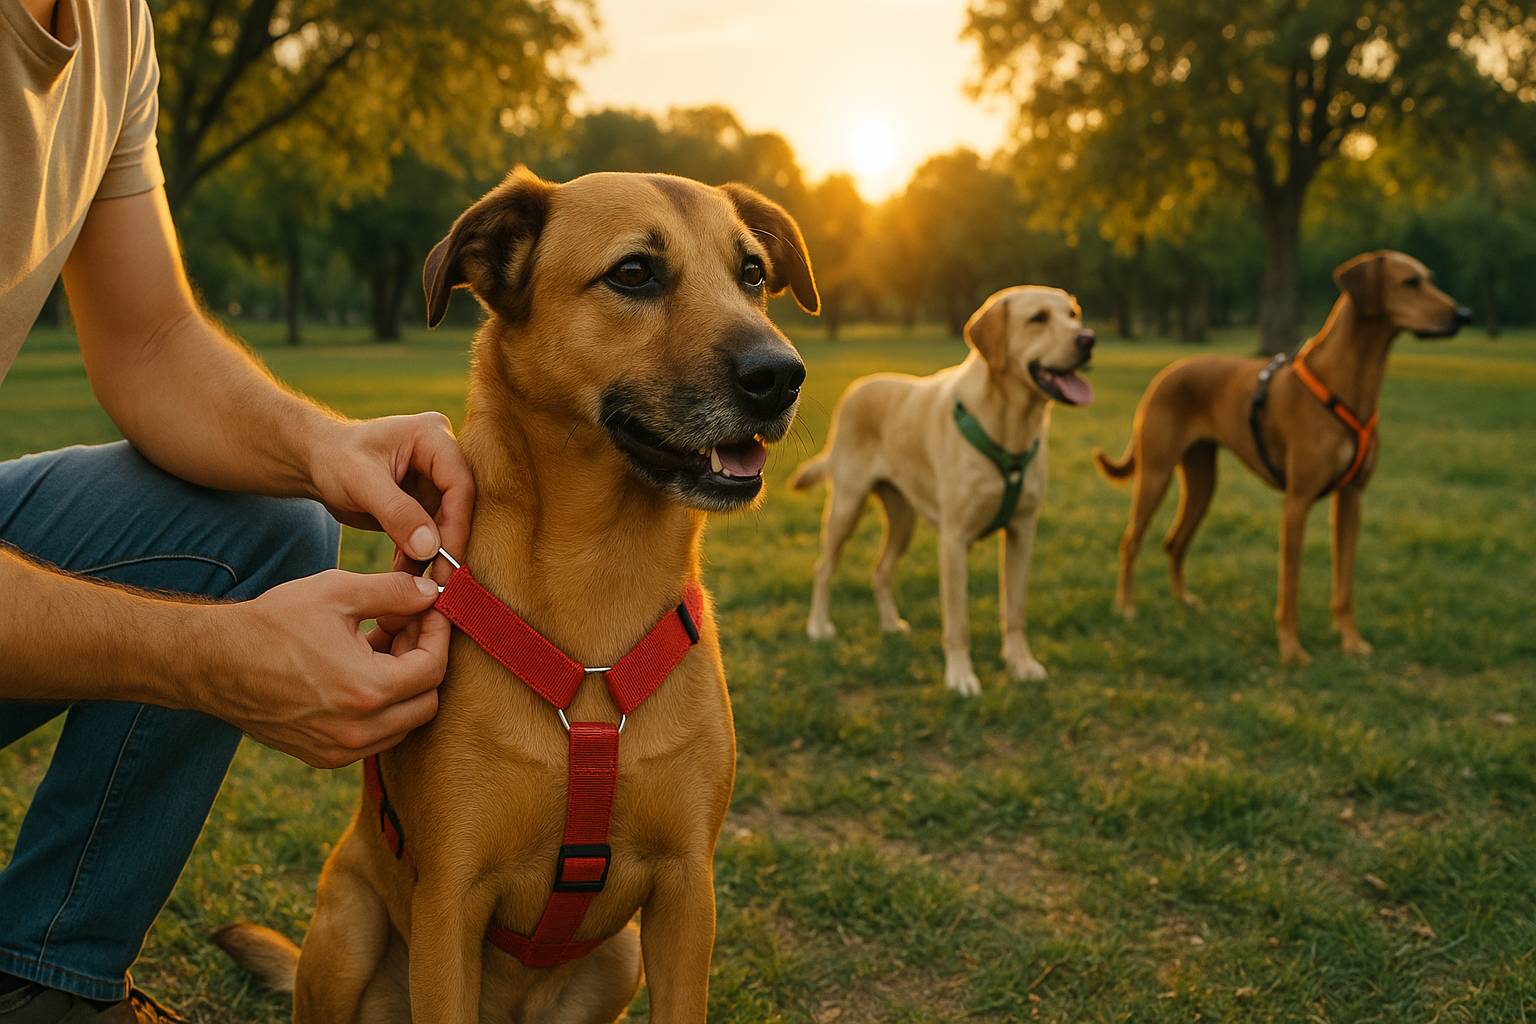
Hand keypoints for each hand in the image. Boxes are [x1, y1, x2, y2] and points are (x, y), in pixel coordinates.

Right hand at [215, 570, 449, 767]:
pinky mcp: (323, 756)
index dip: (438, 634)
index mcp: (367, 692)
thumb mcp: (337, 593)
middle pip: (427, 701)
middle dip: (425, 661)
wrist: (213, 662)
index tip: (430, 610)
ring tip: (381, 644)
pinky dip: (381, 707)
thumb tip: (433, 595)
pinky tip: (360, 669)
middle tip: (406, 626)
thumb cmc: (273, 623)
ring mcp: (340, 750)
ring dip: (404, 686)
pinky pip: (375, 737)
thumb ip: (394, 592)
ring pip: (403, 723)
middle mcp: (357, 731)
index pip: (433, 669)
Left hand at [309, 413, 474, 572]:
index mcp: (433, 436)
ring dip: (430, 555)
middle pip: (458, 506)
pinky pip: (430, 532)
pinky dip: (418, 554)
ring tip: (411, 580)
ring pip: (446, 524)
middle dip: (446, 545)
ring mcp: (435, 479)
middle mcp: (442, 456)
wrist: (314, 462)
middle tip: (438, 581)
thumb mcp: (361, 482)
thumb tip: (430, 549)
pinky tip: (404, 572)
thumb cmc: (334, 458)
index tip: (447, 562)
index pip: (459, 485)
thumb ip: (397, 513)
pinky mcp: (425, 501)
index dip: (456, 526)